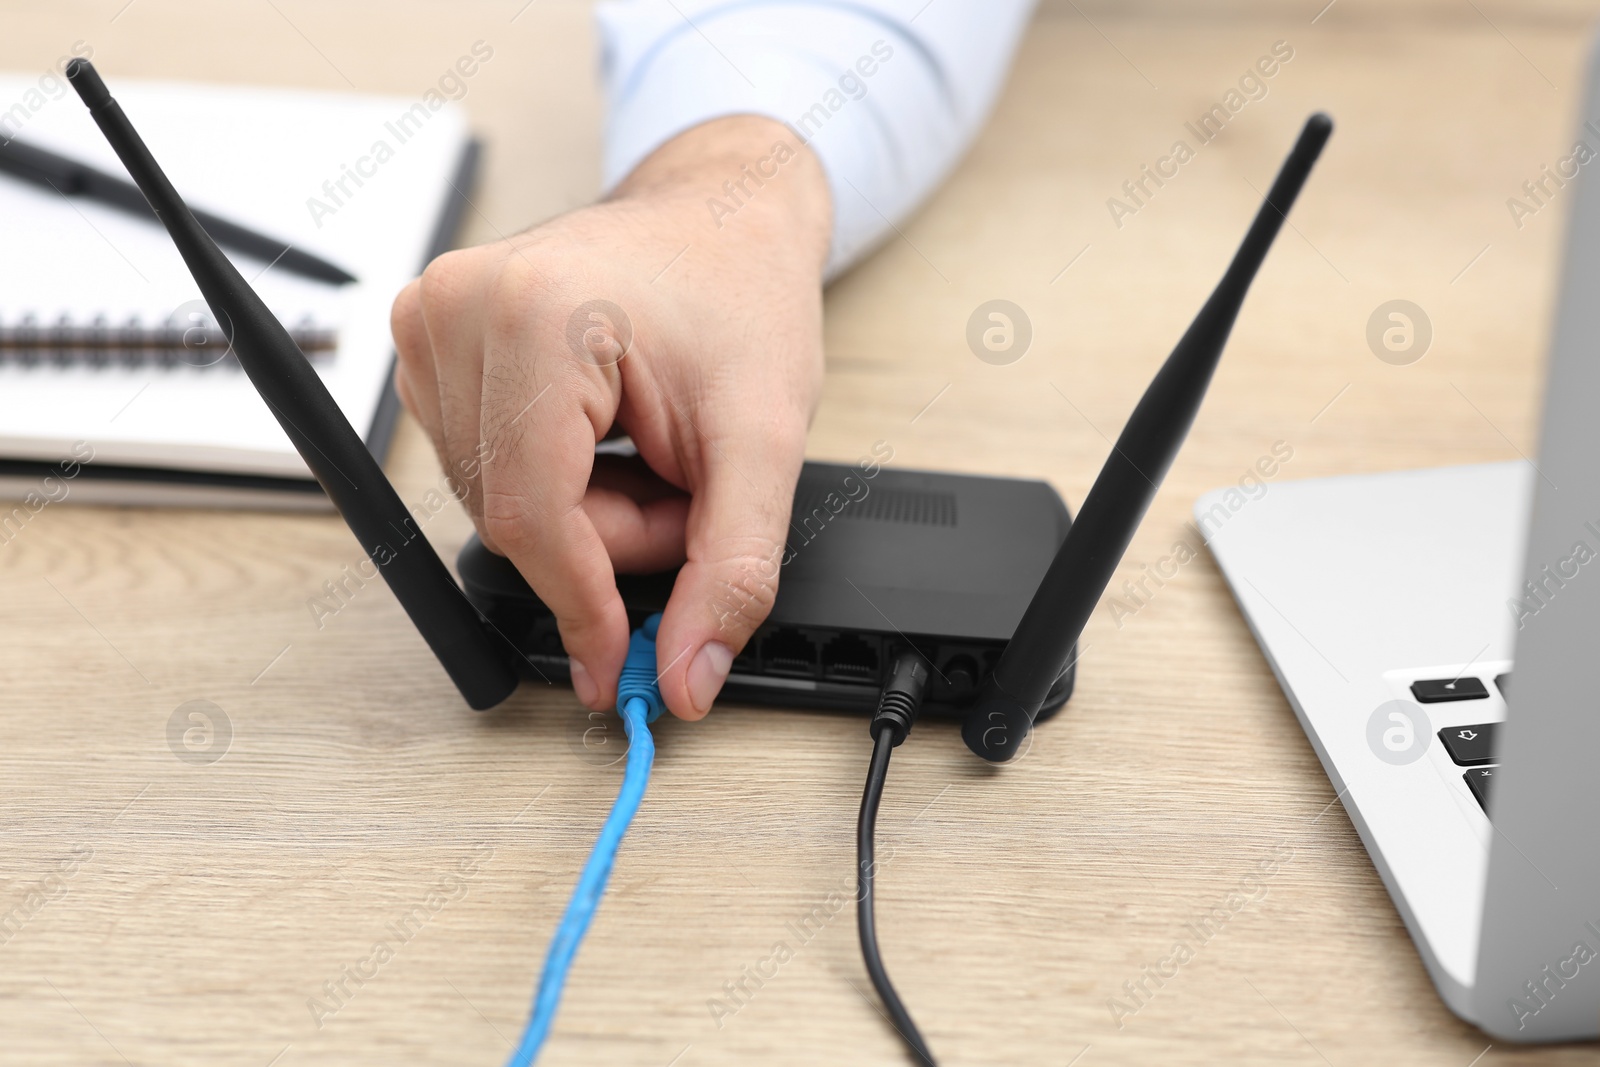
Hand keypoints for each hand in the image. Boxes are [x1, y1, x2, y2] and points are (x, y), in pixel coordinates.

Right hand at [391, 115, 830, 719]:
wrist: (720, 216)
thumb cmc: (742, 295)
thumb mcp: (765, 440)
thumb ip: (732, 569)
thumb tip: (685, 676)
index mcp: (535, 314)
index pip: (531, 517)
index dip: (581, 608)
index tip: (617, 667)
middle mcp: (460, 307)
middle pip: (515, 518)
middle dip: (610, 541)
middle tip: (685, 497)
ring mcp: (433, 321)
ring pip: (498, 503)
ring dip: (586, 516)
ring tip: (653, 453)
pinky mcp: (431, 340)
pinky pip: (482, 468)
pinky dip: (556, 484)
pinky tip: (608, 438)